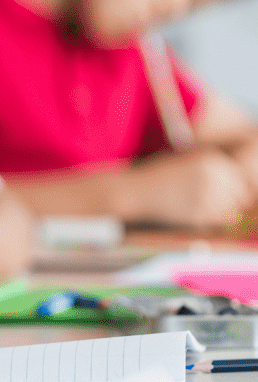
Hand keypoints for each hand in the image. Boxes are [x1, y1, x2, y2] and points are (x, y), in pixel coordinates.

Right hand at [129, 147, 254, 228]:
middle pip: (240, 194)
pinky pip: (218, 221)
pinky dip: (210, 220)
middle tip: (206, 200)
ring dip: (220, 211)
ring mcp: (209, 196)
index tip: (221, 192)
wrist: (137, 191)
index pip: (240, 177)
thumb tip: (244, 184)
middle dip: (230, 200)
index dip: (233, 187)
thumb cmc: (161, 176)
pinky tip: (191, 211)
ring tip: (196, 204)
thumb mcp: (188, 160)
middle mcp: (214, 176)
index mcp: (212, 159)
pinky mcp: (201, 214)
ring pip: (232, 210)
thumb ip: (215, 169)